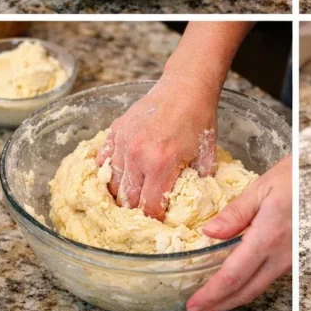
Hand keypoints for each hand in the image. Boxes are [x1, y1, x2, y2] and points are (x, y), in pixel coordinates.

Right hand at [96, 73, 216, 220]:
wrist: (186, 88)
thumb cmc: (199, 121)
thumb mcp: (207, 156)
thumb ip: (198, 183)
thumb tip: (193, 205)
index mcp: (161, 164)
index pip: (149, 206)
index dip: (153, 219)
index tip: (157, 222)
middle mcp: (137, 155)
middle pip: (127, 199)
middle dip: (136, 210)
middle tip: (143, 214)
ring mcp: (123, 142)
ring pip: (113, 183)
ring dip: (122, 194)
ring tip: (132, 199)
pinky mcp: (115, 131)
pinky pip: (104, 161)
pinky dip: (110, 173)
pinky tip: (121, 177)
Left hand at [186, 155, 291, 310]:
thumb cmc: (294, 179)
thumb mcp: (261, 188)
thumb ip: (235, 213)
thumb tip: (209, 232)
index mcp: (268, 237)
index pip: (233, 276)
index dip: (212, 294)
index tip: (194, 304)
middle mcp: (280, 255)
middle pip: (245, 291)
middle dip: (219, 305)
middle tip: (196, 310)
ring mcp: (289, 259)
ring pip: (257, 289)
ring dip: (232, 299)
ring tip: (211, 301)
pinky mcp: (293, 258)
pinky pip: (267, 279)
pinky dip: (247, 287)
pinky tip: (235, 284)